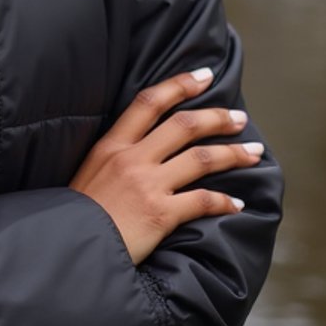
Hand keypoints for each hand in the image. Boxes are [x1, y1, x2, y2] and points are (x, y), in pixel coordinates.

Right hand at [69, 69, 261, 264]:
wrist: (71, 248)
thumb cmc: (77, 216)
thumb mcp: (88, 173)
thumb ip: (113, 158)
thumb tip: (141, 149)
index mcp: (111, 145)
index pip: (149, 102)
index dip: (179, 84)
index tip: (204, 76)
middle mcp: (132, 158)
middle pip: (183, 125)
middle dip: (216, 117)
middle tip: (238, 117)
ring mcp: (147, 185)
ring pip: (201, 159)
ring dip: (233, 154)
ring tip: (254, 153)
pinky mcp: (160, 215)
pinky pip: (201, 201)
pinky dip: (224, 201)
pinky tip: (236, 204)